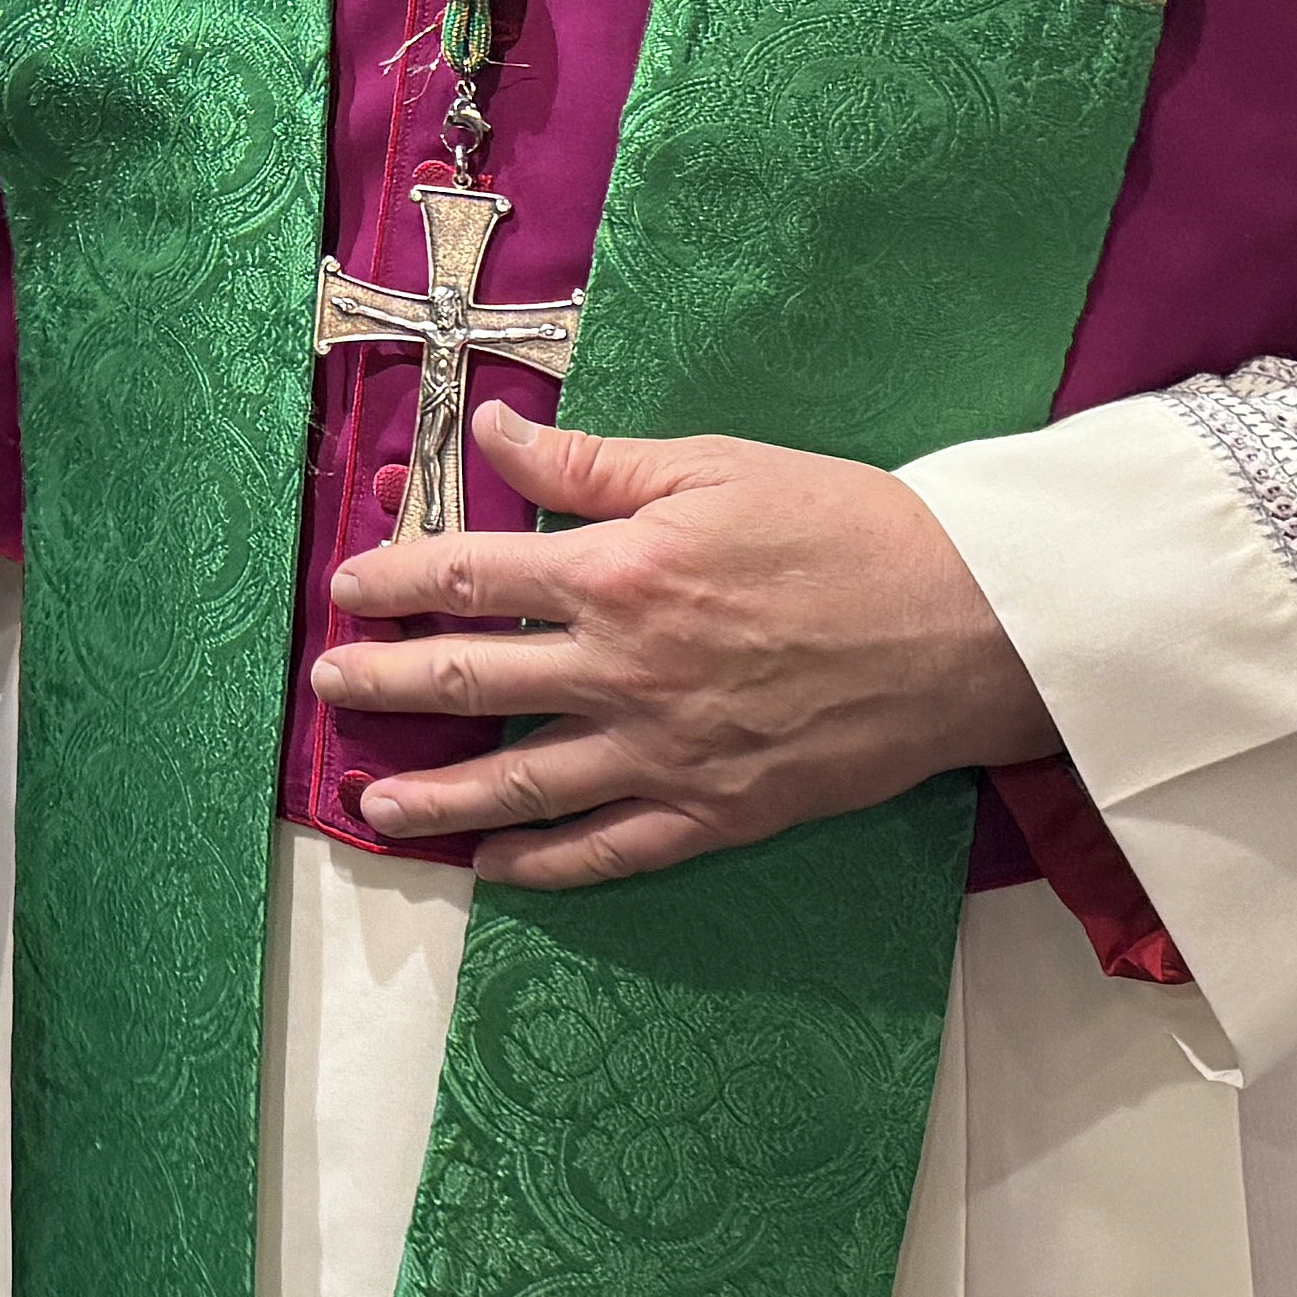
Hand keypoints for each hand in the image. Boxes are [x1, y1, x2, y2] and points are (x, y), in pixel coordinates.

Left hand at [308, 403, 1053, 891]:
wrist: (967, 624)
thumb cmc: (844, 527)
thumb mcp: (712, 467)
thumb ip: (590, 461)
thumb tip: (492, 429)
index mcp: (617, 573)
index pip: (469, 576)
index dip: (395, 581)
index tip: (347, 589)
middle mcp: (624, 670)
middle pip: (469, 683)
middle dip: (384, 685)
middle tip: (330, 688)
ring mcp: (666, 752)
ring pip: (520, 785)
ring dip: (435, 799)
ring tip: (373, 809)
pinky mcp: (718, 811)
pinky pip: (610, 850)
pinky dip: (545, 865)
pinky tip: (496, 868)